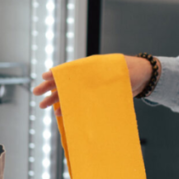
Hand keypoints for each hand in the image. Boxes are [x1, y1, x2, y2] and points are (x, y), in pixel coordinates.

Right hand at [32, 56, 152, 107]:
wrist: (142, 78)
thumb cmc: (129, 70)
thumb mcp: (117, 70)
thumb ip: (104, 74)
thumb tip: (91, 82)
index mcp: (89, 66)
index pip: (69, 70)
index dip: (57, 74)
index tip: (45, 77)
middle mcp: (87, 77)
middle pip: (65, 82)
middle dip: (50, 88)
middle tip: (36, 94)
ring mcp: (90, 87)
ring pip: (70, 93)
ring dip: (57, 99)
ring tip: (43, 106)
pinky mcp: (95, 97)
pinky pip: (79, 102)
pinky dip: (69, 106)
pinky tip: (60, 112)